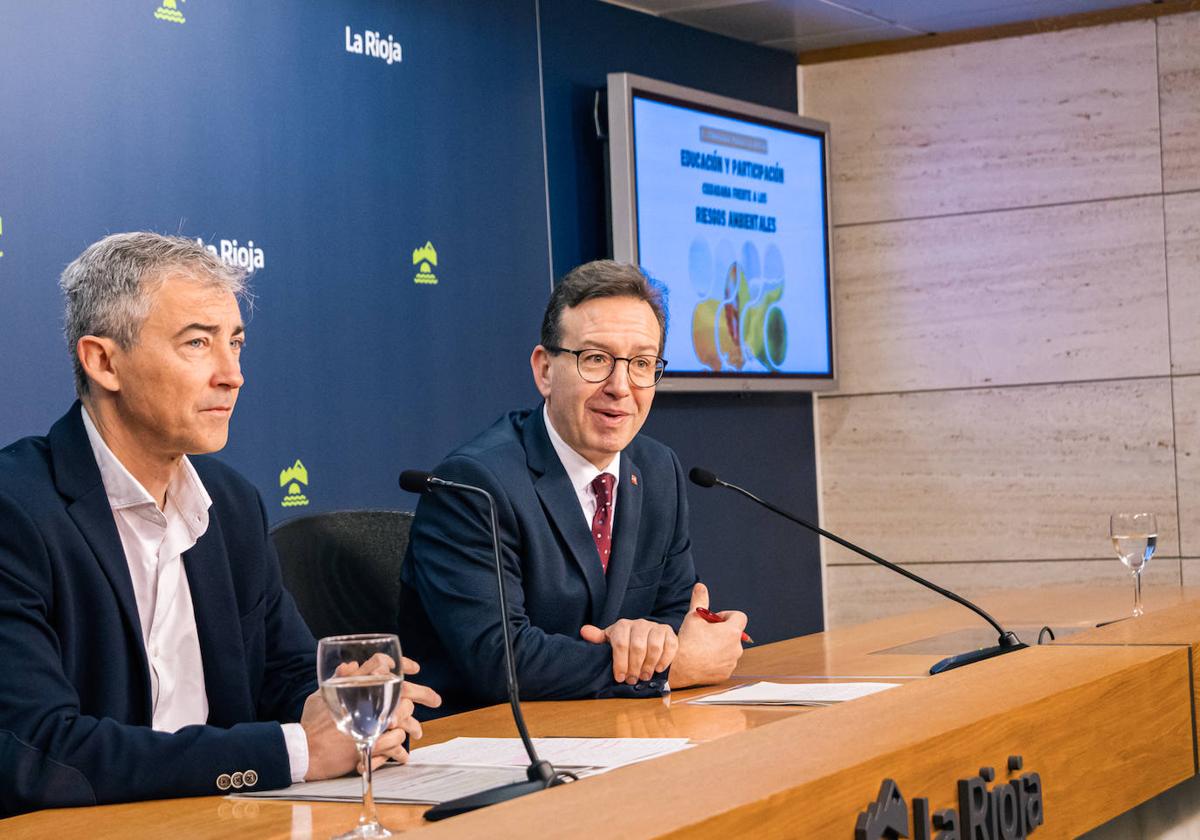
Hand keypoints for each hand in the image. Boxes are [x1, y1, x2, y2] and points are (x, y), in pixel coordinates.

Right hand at [302, 654, 441, 780]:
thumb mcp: (322, 695)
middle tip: (436, 700)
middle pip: (401, 691)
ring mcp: (367, 724)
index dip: (401, 663)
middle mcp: (363, 702)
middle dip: (423, 693)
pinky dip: (399, 751)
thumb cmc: (311, 724)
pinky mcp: (367, 745)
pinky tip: (403, 755)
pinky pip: (394, 745)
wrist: (303, 751)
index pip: (380, 664)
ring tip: (416, 732)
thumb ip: (338, 680)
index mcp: (352, 686)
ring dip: (410, 725)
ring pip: (403, 719)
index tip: (414, 668)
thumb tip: (351, 665)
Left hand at [580, 618, 677, 683]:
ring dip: (649, 665)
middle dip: (635, 667)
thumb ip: (598, 638)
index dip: (620, 663)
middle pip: (638, 647)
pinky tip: (659, 669)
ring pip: (654, 647)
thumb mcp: (611, 640)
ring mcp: (656, 627)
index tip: (620, 678)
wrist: (648, 636)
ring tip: (645, 676)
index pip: (621, 644)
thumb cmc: (626, 642)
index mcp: (623, 626)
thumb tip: (584, 631)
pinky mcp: (669, 633)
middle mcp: (640, 623)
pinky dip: (665, 659)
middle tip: (633, 680)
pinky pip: (670, 646)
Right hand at [667, 583, 747, 688]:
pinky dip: (718, 660)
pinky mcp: (726, 674)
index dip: (727, 615)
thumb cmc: (688, 641)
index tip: (714, 620)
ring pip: (730, 649)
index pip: (740, 617)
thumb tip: (700, 586)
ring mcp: (732, 662)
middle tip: (706, 633)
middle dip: (722, 631)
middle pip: (734, 633)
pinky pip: (725, 663)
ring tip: (703, 646)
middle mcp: (736, 648)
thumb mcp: (693, 617)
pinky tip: (704, 658)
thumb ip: (700, 600)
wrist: (680, 667)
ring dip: (721, 645)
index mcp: (731, 632)